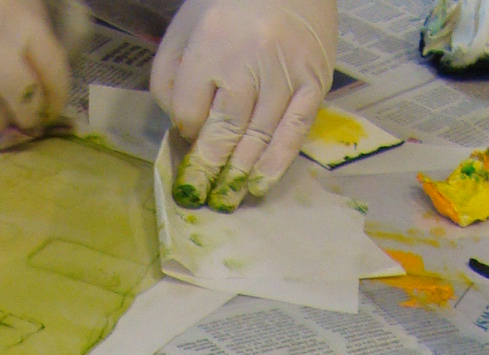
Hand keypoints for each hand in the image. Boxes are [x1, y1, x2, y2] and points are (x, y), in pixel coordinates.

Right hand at [0, 0, 88, 137]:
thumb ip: (10, 28)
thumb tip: (37, 68)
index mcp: (18, 3)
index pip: (54, 57)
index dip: (57, 85)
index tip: (50, 97)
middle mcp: (11, 24)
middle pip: (52, 81)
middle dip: (47, 107)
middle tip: (37, 119)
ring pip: (26, 103)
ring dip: (23, 120)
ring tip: (14, 124)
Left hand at [152, 0, 334, 208]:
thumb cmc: (230, 0)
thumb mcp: (187, 25)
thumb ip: (173, 73)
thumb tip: (181, 128)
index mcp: (213, 42)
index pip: (190, 109)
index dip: (187, 131)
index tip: (190, 138)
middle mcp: (251, 60)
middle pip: (224, 131)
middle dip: (207, 170)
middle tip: (197, 198)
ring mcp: (286, 73)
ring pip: (257, 138)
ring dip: (239, 174)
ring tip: (225, 200)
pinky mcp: (315, 81)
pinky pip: (294, 131)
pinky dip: (276, 162)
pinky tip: (260, 185)